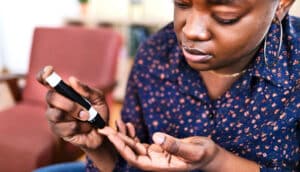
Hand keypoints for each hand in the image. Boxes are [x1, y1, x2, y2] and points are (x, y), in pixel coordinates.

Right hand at [37, 66, 108, 149]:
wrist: (102, 133)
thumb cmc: (98, 113)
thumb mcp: (99, 99)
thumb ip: (87, 90)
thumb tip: (72, 80)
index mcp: (64, 91)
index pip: (48, 81)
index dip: (45, 75)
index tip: (49, 71)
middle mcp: (55, 103)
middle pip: (51, 97)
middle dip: (69, 104)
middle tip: (85, 110)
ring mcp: (54, 117)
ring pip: (55, 114)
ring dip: (75, 116)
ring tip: (87, 118)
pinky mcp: (57, 131)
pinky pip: (63, 128)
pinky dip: (78, 127)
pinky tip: (84, 128)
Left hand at [99, 122, 222, 171]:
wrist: (210, 155)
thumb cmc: (204, 154)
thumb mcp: (194, 150)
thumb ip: (176, 146)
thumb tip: (157, 136)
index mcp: (161, 166)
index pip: (135, 159)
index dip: (122, 149)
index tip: (112, 137)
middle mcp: (155, 163)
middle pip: (130, 153)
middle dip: (117, 141)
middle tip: (103, 128)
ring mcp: (155, 156)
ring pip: (134, 147)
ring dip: (123, 136)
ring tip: (113, 124)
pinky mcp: (158, 149)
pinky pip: (141, 143)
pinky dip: (133, 134)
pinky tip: (127, 126)